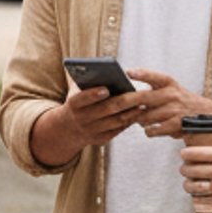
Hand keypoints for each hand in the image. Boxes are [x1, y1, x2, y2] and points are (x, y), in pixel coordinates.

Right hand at [25, 79, 147, 168]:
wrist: (68, 129)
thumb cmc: (78, 102)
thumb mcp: (76, 91)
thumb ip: (87, 82)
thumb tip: (106, 72)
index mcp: (73, 104)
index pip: (82, 99)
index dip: (93, 94)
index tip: (106, 88)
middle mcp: (81, 119)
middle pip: (105, 110)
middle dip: (124, 101)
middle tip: (139, 94)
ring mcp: (91, 131)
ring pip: (114, 121)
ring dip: (130, 113)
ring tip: (143, 104)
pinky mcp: (100, 140)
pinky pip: (117, 130)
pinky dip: (128, 122)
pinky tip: (138, 114)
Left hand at [123, 69, 211, 138]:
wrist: (208, 118)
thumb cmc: (182, 104)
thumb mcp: (172, 91)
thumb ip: (153, 92)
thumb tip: (127, 98)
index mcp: (170, 83)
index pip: (154, 76)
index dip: (141, 73)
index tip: (128, 72)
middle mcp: (172, 94)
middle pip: (142, 98)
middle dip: (124, 102)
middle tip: (113, 105)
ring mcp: (174, 110)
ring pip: (144, 116)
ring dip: (138, 120)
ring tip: (139, 120)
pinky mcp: (176, 125)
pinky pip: (153, 130)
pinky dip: (149, 131)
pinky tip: (150, 130)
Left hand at [179, 144, 211, 212]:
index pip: (194, 153)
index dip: (185, 154)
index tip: (185, 154)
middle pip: (189, 170)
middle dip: (185, 169)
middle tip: (186, 169)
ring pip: (192, 187)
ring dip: (188, 185)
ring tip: (190, 183)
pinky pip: (201, 204)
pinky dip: (197, 201)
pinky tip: (200, 197)